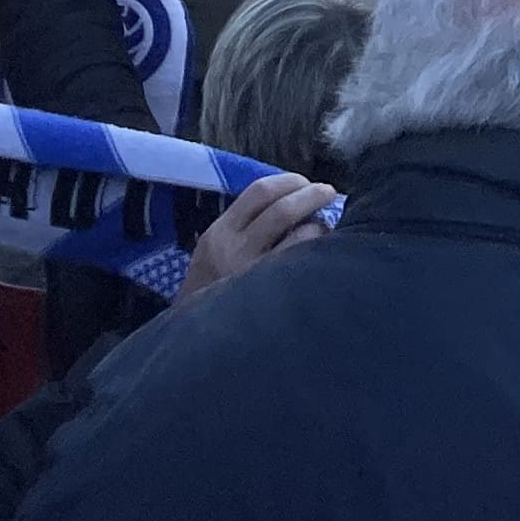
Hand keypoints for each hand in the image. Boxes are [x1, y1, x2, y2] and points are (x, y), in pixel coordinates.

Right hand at [174, 171, 337, 307]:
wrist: (191, 339)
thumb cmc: (209, 291)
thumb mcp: (214, 252)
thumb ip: (243, 227)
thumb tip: (290, 200)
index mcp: (219, 232)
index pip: (258, 191)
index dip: (288, 181)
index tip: (305, 182)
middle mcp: (235, 248)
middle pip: (282, 208)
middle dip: (311, 194)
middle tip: (328, 192)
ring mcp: (254, 273)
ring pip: (300, 234)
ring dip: (319, 226)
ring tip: (325, 229)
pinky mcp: (271, 295)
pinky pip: (304, 264)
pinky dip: (319, 253)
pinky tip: (323, 256)